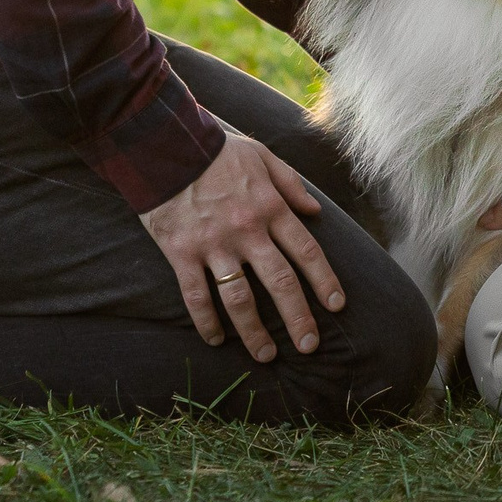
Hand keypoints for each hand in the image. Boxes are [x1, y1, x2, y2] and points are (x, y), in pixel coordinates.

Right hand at [142, 134, 345, 362]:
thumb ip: (290, 183)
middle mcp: (247, 230)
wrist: (165, 145)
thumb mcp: (261, 155)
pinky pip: (196, 296)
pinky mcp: (182, 253)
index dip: (324, 281)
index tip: (336, 306)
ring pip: (240, 298)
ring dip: (255, 331)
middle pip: (280, 282)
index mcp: (270, 207)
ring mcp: (214, 245)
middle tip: (309, 346)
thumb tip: (315, 210)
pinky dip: (206, 322)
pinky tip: (216, 340)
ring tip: (267, 355)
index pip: (307, 251)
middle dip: (298, 317)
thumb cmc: (216, 151)